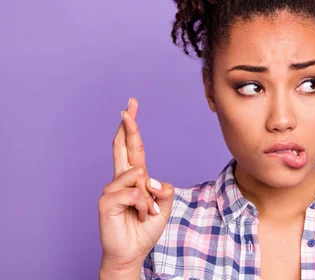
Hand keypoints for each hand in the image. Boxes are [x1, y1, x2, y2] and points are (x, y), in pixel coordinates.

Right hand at [98, 97, 174, 271]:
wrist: (133, 252)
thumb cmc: (146, 227)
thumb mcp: (164, 206)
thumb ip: (163, 190)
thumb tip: (150, 179)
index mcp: (135, 177)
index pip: (132, 147)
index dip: (131, 127)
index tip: (131, 107)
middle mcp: (120, 179)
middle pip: (121, 146)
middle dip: (127, 125)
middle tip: (129, 106)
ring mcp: (111, 189)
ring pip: (138, 174)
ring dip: (150, 198)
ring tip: (146, 213)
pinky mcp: (106, 201)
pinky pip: (134, 193)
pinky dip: (144, 206)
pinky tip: (139, 216)